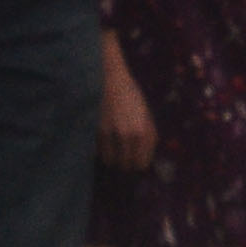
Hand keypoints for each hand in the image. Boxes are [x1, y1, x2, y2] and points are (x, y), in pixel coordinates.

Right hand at [97, 33, 157, 169]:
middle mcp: (128, 136)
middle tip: (124, 156)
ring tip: (114, 149)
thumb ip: (149, 137)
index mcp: (144, 132)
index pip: (141, 164)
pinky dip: (102, 150)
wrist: (111, 81)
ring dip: (112, 158)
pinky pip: (99, 152)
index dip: (139, 163)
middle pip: (126, 165)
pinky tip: (105, 141)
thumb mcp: (147, 116)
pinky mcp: (96, 131)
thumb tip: (145, 160)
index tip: (136, 161)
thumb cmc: (132, 98)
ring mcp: (111, 134)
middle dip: (125, 163)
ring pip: (110, 161)